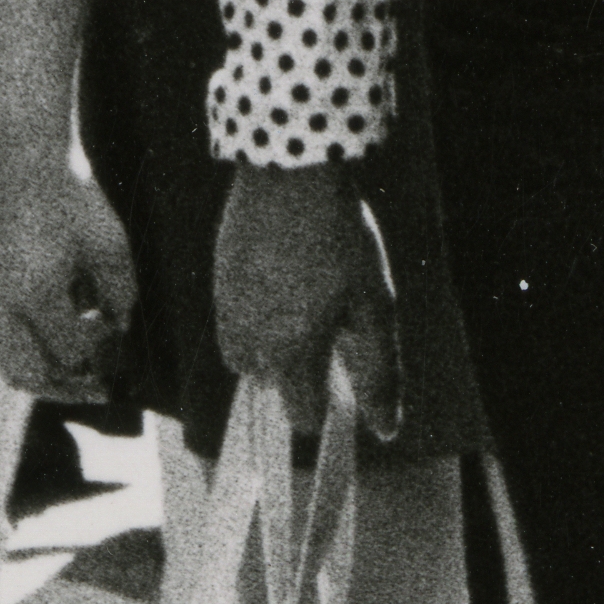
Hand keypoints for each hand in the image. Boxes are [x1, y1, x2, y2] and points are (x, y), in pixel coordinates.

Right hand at [0, 137, 144, 404]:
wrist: (25, 159)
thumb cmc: (73, 197)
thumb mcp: (110, 245)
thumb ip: (120, 293)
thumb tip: (120, 327)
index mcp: (37, 294)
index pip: (71, 353)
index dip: (101, 355)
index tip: (119, 340)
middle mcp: (5, 303)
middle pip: (29, 375)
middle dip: (66, 388)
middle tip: (97, 385)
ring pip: (10, 361)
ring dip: (45, 371)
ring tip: (77, 368)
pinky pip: (6, 337)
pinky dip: (32, 346)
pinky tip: (61, 326)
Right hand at [211, 160, 396, 445]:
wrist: (290, 172)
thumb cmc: (341, 240)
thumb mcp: (375, 307)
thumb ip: (379, 374)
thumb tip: (386, 431)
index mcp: (292, 352)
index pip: (304, 417)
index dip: (329, 400)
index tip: (343, 364)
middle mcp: (250, 340)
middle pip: (270, 388)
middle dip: (295, 370)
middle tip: (325, 323)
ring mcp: (227, 308)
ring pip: (243, 356)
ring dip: (268, 345)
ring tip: (299, 302)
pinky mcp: (217, 278)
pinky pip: (231, 318)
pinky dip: (252, 313)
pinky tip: (280, 275)